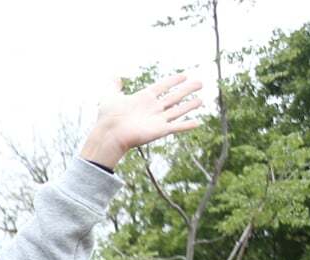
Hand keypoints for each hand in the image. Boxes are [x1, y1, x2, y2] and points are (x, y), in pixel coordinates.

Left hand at [80, 72, 206, 163]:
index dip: (173, 81)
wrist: (109, 134)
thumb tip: (115, 75)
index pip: (163, 86)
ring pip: (178, 111)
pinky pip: (176, 127)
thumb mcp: (110, 96)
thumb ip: (115, 86)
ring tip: (201, 100)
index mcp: (144, 98)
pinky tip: (198, 122)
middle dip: (187, 90)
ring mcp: (157, 120)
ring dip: (190, 106)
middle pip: (174, 96)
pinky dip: (187, 125)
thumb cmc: (108, 117)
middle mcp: (153, 108)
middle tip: (200, 83)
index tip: (184, 76)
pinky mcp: (160, 131)